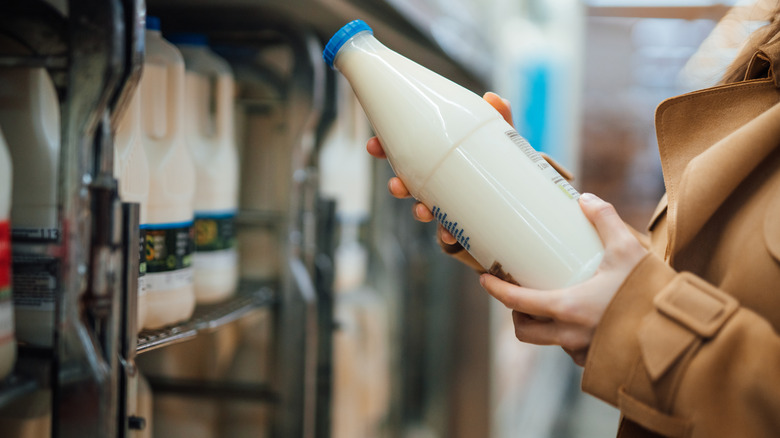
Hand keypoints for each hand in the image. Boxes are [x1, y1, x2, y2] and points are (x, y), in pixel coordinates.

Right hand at [366, 91, 513, 244]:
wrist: (518, 203)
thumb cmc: (502, 165)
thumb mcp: (501, 140)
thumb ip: (499, 118)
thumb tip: (494, 98)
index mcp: (438, 159)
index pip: (405, 152)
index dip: (385, 149)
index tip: (372, 146)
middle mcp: (438, 183)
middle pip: (409, 184)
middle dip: (398, 186)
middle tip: (396, 185)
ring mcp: (447, 207)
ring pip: (425, 210)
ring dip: (419, 211)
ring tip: (422, 211)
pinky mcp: (462, 227)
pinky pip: (450, 234)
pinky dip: (448, 236)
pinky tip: (450, 235)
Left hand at [478, 193, 647, 365]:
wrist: (681, 335)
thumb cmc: (651, 293)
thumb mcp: (628, 250)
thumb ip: (605, 220)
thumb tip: (585, 199)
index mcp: (567, 308)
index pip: (517, 303)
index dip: (496, 290)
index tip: (485, 280)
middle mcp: (570, 336)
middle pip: (525, 331)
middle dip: (516, 315)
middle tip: (519, 297)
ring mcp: (584, 352)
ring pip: (550, 342)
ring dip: (545, 327)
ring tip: (553, 305)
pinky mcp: (600, 362)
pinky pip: (574, 351)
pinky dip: (570, 337)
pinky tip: (583, 321)